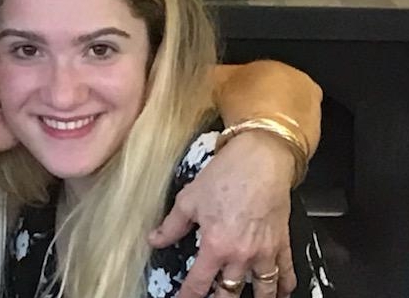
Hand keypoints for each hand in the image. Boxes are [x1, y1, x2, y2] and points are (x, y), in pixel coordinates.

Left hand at [149, 130, 297, 297]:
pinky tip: (280, 291)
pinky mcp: (281, 241)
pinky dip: (284, 286)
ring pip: (262, 291)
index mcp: (215, 245)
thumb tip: (156, 239)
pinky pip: (286, 272)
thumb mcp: (190, 197)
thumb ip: (172, 224)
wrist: (261, 158)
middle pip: (229, 294)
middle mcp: (240, 254)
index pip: (197, 285)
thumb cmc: (227, 174)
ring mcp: (264, 251)